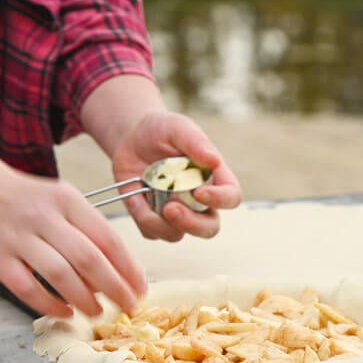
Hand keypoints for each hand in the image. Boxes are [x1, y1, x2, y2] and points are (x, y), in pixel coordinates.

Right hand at [0, 130, 144, 317]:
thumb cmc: (28, 201)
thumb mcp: (63, 202)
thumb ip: (88, 232)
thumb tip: (118, 274)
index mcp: (67, 200)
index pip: (107, 238)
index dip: (128, 268)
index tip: (140, 288)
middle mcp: (43, 216)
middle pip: (88, 259)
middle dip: (114, 288)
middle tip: (127, 306)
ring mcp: (17, 237)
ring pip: (60, 275)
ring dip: (84, 299)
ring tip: (97, 311)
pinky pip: (27, 288)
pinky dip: (49, 305)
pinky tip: (64, 311)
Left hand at [110, 111, 243, 240]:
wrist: (131, 138)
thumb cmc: (161, 130)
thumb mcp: (177, 127)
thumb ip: (195, 141)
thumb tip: (214, 160)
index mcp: (214, 178)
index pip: (231, 197)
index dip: (220, 200)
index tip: (199, 192)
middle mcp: (198, 201)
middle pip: (209, 228)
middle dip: (191, 225)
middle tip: (170, 208)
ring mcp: (176, 212)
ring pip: (176, 235)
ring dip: (159, 222)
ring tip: (142, 195)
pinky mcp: (153, 219)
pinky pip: (150, 232)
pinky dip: (140, 217)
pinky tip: (134, 197)